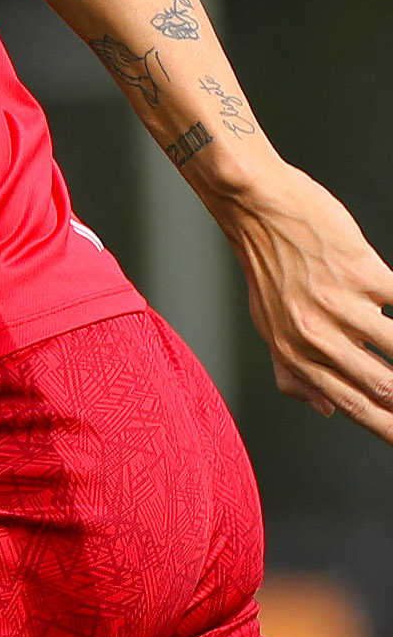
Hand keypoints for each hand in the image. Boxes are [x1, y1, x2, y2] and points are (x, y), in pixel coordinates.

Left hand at [224, 163, 392, 444]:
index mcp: (294, 353)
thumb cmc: (267, 266)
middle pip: (384, 386)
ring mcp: (339, 303)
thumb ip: (293, 371)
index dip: (388, 429)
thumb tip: (325, 411)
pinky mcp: (361, 271)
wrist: (256, 207)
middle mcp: (315, 335)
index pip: (352, 406)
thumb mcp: (267, 325)